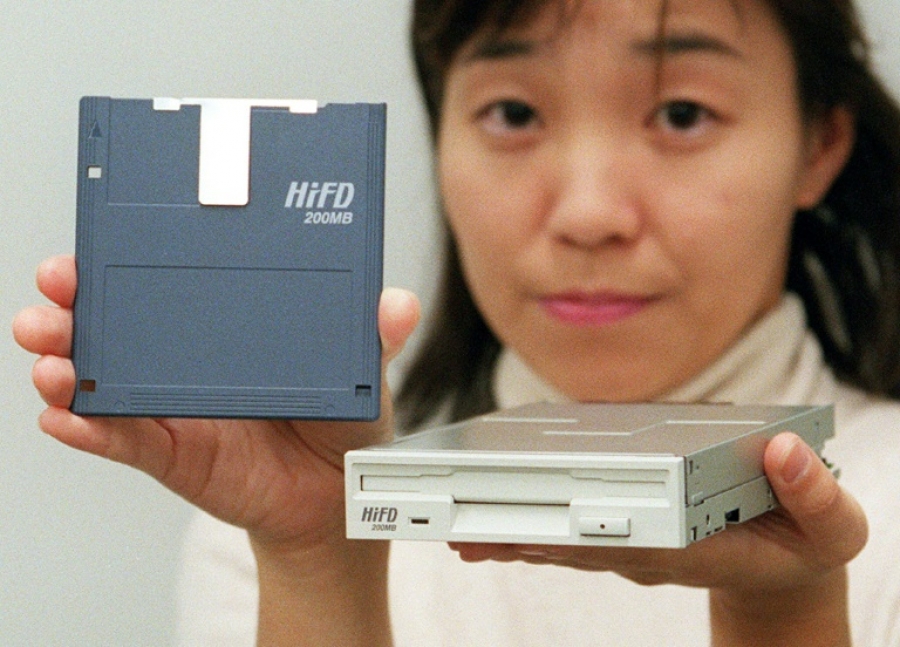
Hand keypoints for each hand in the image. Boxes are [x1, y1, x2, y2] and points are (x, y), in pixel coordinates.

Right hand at [13, 255, 420, 548]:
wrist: (337, 500)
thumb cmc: (343, 428)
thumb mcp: (362, 373)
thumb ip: (374, 338)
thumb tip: (397, 304)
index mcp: (230, 330)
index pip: (172, 285)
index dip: (132, 259)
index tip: (104, 236)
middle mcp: (190, 363)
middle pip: (121, 325)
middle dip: (78, 302)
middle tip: (60, 285)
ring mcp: (174, 409)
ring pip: (105, 379)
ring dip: (66, 361)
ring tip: (52, 354)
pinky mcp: (172, 454)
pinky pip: (121, 441)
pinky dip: (87, 428)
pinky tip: (63, 414)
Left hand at [450, 433, 867, 644]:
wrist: (785, 565)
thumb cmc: (802, 542)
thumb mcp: (831, 527)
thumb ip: (815, 496)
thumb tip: (784, 450)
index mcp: (697, 545)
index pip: (636, 542)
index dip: (585, 535)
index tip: (536, 531)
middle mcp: (654, 550)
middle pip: (583, 544)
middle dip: (525, 535)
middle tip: (465, 532)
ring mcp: (635, 546)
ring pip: (568, 541)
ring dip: (514, 532)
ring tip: (456, 529)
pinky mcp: (626, 534)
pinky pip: (573, 532)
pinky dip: (530, 525)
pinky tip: (487, 523)